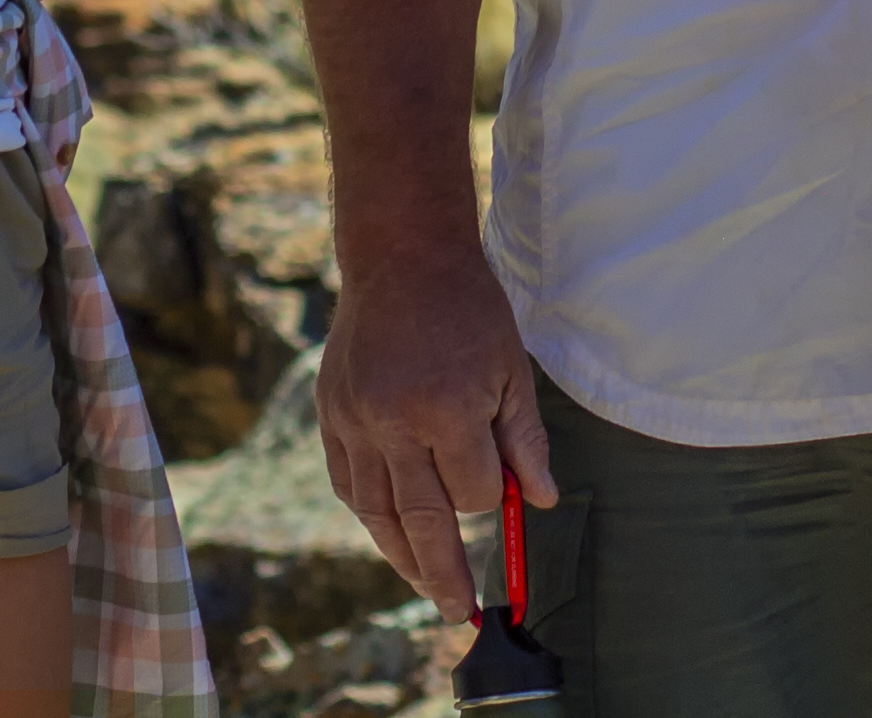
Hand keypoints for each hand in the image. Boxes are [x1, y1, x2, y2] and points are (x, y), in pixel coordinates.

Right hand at [318, 244, 557, 617]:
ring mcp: (355, 421)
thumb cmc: (468, 310)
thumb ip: (524, 440)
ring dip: (402, 556)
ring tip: (425, 585)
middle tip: (460, 613)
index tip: (502, 491)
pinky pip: (348, 485)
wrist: (400, 257)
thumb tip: (540, 502)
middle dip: (444, 574)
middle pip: (422, 522)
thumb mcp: (511, 367)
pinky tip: (390, 533)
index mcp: (448, 407)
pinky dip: (370, 514)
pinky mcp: (331, 415)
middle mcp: (394, 422)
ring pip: (377, 512)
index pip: (473, 493)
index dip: (492, 499)